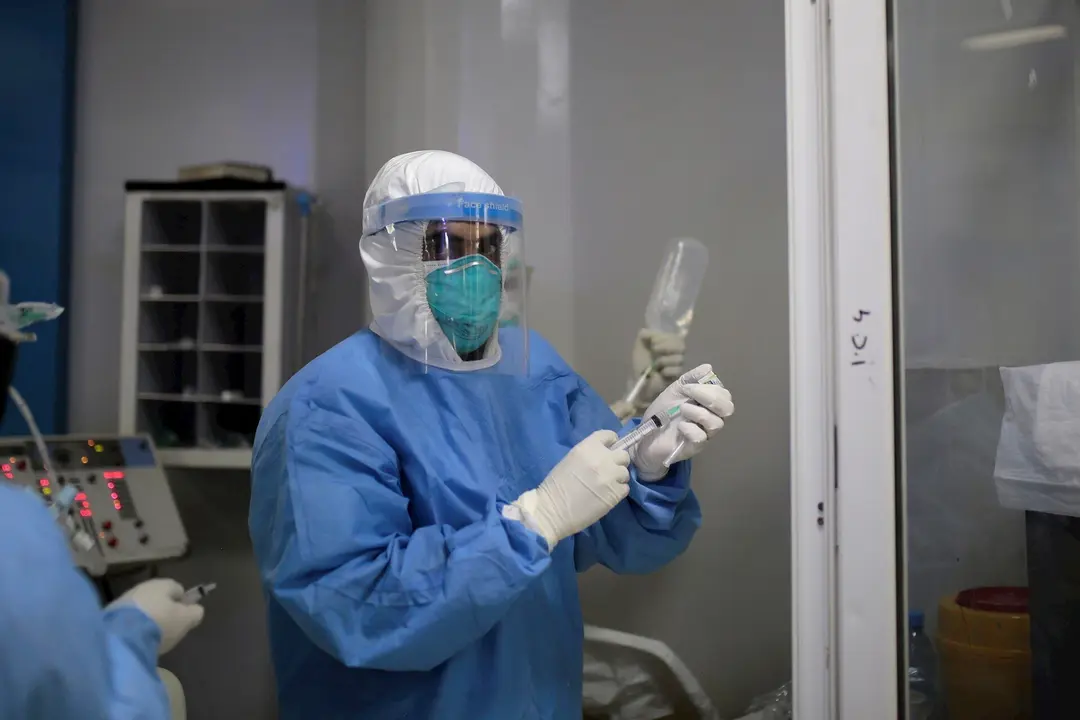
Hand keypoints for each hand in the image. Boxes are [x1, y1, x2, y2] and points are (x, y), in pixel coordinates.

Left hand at [109, 579, 204, 655]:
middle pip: (159, 598)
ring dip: (147, 619)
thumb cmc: (161, 623)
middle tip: (166, 630)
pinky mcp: (110, 614)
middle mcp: (143, 587)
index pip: (178, 589)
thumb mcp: (186, 620)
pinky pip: (128, 618)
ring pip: (142, 608)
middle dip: (163, 611)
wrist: (122, 635)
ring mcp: (125, 599)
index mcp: (164, 584)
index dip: (182, 604)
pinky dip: (133, 626)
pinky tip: (135, 639)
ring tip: (149, 637)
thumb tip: (195, 610)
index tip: (182, 620)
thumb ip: (195, 613)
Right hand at [510, 431, 630, 549]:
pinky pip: (625, 488)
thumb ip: (589, 455)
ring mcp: (611, 476)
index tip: (608, 451)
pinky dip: (618, 492)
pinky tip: (606, 496)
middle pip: (623, 455)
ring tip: (606, 487)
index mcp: (588, 447)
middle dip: (617, 463)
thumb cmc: (556, 486)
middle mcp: (602, 458)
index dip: (611, 444)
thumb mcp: (571, 459)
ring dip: (618, 479)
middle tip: (608, 472)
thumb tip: (603, 456)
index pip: (609, 435)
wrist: (552, 510)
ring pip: (625, 472)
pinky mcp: (615, 493)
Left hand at [629, 329, 685, 412]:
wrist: (639, 381)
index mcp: (669, 344)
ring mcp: (678, 366)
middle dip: (666, 347)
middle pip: (681, 346)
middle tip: (655, 351)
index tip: (652, 343)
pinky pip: (677, 370)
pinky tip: (660, 373)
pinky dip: (666, 370)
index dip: (665, 338)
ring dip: (664, 360)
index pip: (676, 336)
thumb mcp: (640, 344)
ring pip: (679, 358)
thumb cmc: (641, 363)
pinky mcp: (678, 377)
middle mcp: (676, 353)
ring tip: (656, 365)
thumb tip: (654, 336)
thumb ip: (646, 334)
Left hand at [630, 364, 733, 480]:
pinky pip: (702, 438)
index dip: (710, 388)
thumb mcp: (676, 390)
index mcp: (709, 404)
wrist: (646, 433)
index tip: (688, 386)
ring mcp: (705, 434)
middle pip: (727, 409)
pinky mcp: (695, 447)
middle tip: (690, 393)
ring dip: (698, 412)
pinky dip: (691, 429)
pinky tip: (680, 426)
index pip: (724, 395)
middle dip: (711, 398)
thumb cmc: (663, 411)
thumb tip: (708, 367)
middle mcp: (711, 419)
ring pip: (716, 423)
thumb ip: (691, 378)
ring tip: (682, 409)